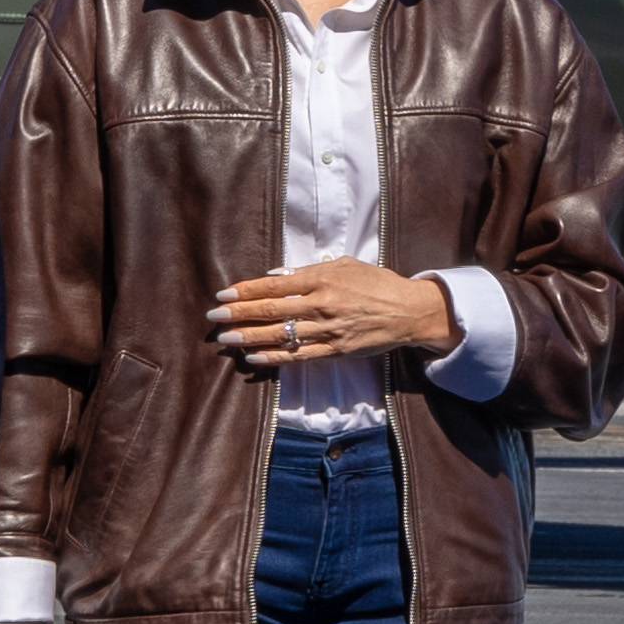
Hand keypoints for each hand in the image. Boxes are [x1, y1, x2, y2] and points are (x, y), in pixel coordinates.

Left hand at [211, 258, 459, 368]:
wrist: (409, 310)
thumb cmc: (376, 283)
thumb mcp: (344, 265)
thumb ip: (307, 271)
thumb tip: (274, 277)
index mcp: (321, 279)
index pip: (273, 285)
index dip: (245, 291)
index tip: (223, 294)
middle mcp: (321, 304)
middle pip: (270, 310)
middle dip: (238, 314)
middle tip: (214, 318)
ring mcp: (327, 330)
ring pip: (279, 335)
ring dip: (248, 338)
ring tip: (225, 340)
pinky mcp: (335, 351)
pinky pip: (298, 356)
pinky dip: (274, 358)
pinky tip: (253, 358)